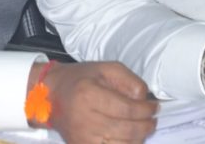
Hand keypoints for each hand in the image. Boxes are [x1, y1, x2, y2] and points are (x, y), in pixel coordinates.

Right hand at [29, 61, 156, 143]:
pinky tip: (130, 138)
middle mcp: (85, 119)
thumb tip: (145, 99)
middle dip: (146, 126)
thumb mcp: (105, 68)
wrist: (50, 95)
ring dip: (139, 138)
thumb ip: (129, 79)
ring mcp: (82, 138)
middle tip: (152, 120)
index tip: (155, 107)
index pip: (127, 109)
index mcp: (89, 94)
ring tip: (143, 128)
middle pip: (127, 130)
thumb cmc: (80, 79)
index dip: (146, 110)